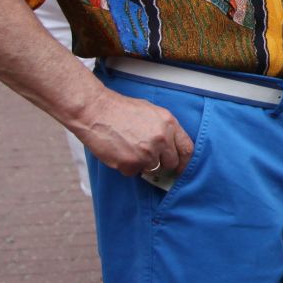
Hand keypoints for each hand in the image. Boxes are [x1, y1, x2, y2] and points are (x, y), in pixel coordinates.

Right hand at [74, 90, 193, 177]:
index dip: (184, 161)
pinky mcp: (131, 163)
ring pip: (152, 169)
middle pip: (171, 163)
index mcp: (169, 124)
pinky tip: (119, 152)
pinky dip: (127, 167)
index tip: (180, 167)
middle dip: (161, 163)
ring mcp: (147, 153)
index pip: (187, 150)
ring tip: (129, 148)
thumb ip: (166, 129)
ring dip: (142, 164)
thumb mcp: (152, 112)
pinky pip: (134, 172)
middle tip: (148, 156)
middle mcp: (161, 139)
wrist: (95, 111)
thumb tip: (173, 147)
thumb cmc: (121, 110)